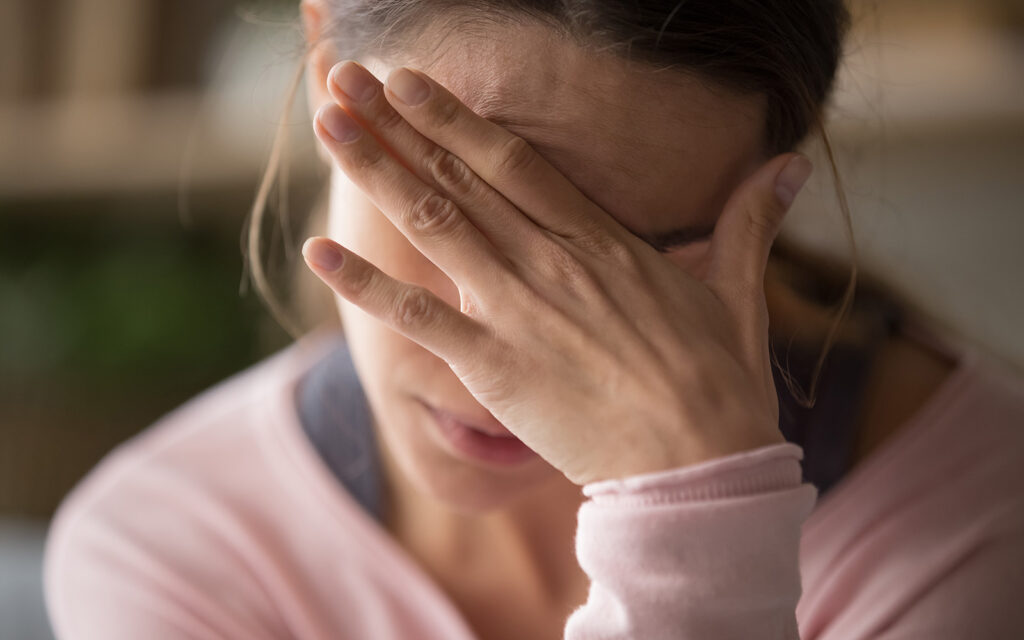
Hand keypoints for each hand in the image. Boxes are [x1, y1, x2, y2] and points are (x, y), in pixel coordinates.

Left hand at [303, 60, 812, 484]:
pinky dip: (364, 284)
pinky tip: (317, 250)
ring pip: (434, 226)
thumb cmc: (717, 384)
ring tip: (329, 125)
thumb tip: (788, 165)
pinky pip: (418, 318)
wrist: (698, 467)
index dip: (458, 119)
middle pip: (461, 179)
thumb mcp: (736, 293)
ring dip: (376, 171)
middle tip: (347, 80)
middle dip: (399, 125)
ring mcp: (517, 311)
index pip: (516, 162)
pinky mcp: (494, 367)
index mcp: (601, 242)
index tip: (413, 83)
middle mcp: (551, 263)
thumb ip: (749, 222)